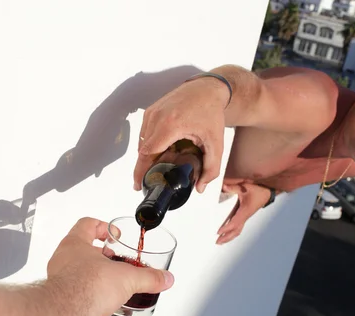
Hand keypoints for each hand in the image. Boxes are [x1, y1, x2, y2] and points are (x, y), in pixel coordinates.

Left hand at [46, 218, 174, 315]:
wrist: (69, 315)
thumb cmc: (86, 287)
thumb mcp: (128, 278)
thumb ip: (149, 277)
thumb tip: (164, 278)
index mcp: (75, 244)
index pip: (86, 224)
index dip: (102, 226)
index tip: (114, 233)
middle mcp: (63, 259)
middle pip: (82, 248)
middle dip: (101, 254)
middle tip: (115, 259)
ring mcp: (60, 279)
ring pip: (78, 270)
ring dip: (95, 274)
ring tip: (112, 281)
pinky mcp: (63, 298)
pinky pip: (77, 291)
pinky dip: (90, 293)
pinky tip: (104, 301)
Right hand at [133, 77, 230, 193]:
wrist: (208, 88)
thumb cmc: (211, 113)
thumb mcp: (215, 143)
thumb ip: (211, 168)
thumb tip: (200, 188)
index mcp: (170, 125)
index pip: (147, 153)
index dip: (141, 171)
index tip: (139, 185)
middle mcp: (156, 117)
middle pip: (143, 150)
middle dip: (145, 167)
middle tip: (153, 180)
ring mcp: (151, 112)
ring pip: (143, 142)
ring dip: (149, 155)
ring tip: (162, 164)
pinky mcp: (150, 110)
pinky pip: (145, 133)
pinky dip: (151, 144)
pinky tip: (163, 150)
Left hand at [216, 183, 273, 243]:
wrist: (267, 192)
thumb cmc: (257, 190)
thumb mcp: (245, 186)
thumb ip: (233, 187)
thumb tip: (223, 186)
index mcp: (245, 211)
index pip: (234, 222)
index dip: (226, 228)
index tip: (218, 232)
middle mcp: (246, 216)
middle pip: (236, 231)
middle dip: (226, 237)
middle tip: (217, 242)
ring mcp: (246, 217)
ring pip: (237, 230)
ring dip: (229, 237)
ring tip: (220, 241)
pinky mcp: (245, 216)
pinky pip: (238, 227)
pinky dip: (232, 232)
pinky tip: (227, 234)